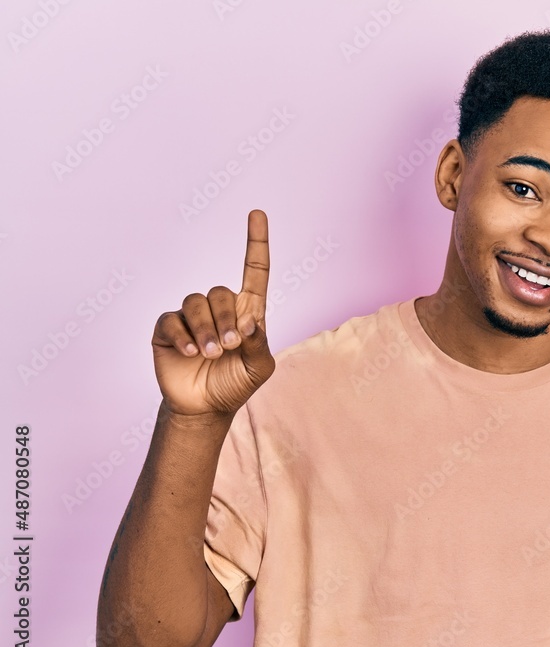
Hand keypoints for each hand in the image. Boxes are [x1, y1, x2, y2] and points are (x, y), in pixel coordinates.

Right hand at [151, 210, 275, 416]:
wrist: (206, 408)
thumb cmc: (236, 383)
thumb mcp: (259, 368)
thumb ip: (259, 344)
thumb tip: (250, 321)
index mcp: (247, 311)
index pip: (254, 270)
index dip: (256, 242)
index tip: (257, 213)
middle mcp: (219, 309)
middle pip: (219, 292)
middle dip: (224, 319)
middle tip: (229, 345)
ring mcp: (191, 317)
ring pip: (195, 302)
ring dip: (205, 328)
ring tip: (209, 353)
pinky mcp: (167, 330)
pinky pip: (172, 320)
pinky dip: (182, 334)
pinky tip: (191, 352)